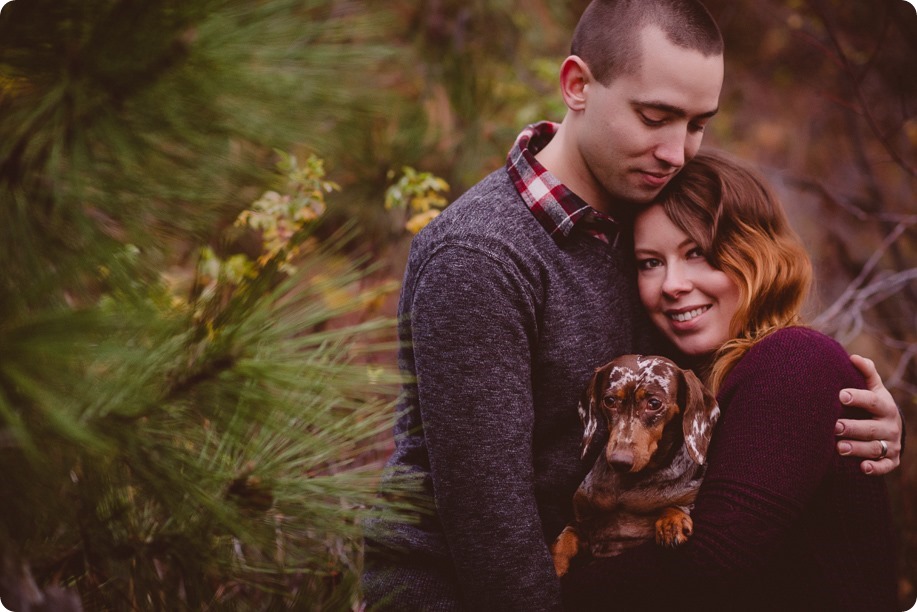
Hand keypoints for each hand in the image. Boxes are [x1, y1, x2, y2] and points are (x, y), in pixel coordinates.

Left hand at [834, 355, 901, 475]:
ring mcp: (891, 444)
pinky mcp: (891, 461)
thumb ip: (866, 373)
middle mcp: (890, 426)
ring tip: (838, 448)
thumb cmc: (874, 405)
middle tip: (833, 426)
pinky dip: (875, 468)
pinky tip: (861, 467)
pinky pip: (885, 467)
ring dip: (857, 448)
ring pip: (875, 448)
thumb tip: (853, 357)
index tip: (840, 395)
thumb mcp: (874, 388)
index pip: (873, 401)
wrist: (892, 428)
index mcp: (885, 406)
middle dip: (853, 427)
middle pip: (871, 428)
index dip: (858, 397)